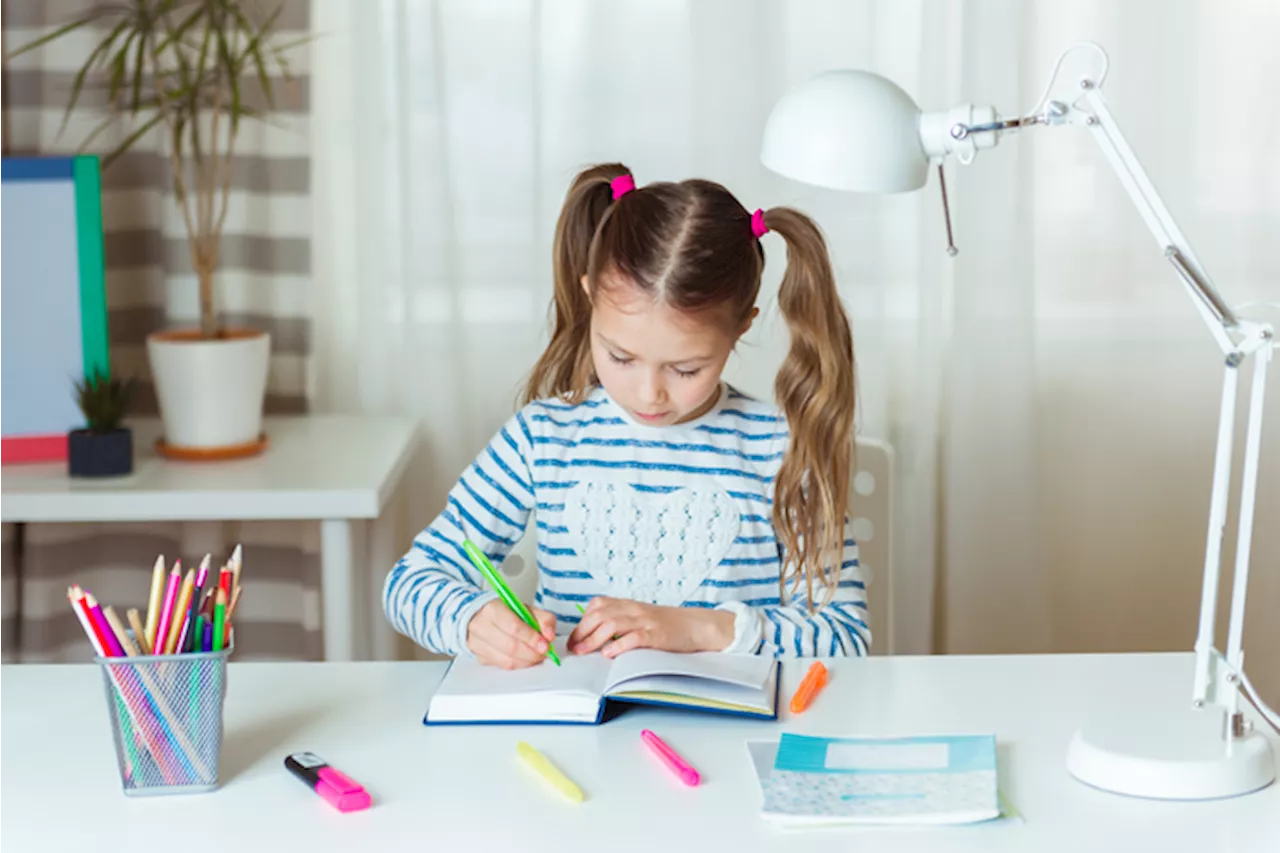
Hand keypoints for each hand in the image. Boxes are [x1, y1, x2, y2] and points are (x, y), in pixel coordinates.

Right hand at [466, 600, 556, 668]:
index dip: (531, 638)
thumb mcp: (527, 609)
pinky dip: (518, 665)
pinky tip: (524, 658)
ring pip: (506, 661)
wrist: (481, 616)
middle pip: (510, 646)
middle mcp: (480, 626)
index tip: (545, 645)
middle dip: (532, 653)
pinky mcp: (479, 657)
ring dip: (527, 661)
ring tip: (536, 655)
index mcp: (492, 609)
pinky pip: (503, 667)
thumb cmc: (506, 612)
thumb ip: (544, 619)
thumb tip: (549, 636)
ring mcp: (476, 644)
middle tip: (544, 652)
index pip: (514, 627)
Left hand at [567, 598, 733, 658]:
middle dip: (582, 632)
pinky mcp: (657, 635)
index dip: (581, 622)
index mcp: (628, 605)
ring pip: (612, 624)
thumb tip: (593, 636)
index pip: (597, 606)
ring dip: (594, 639)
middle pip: (600, 615)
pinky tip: (609, 654)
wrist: (695, 625)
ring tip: (584, 652)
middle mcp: (634, 610)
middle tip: (574, 649)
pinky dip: (618, 645)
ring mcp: (645, 621)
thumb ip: (620, 621)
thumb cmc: (666, 625)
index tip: (573, 639)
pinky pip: (634, 637)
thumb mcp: (640, 617)